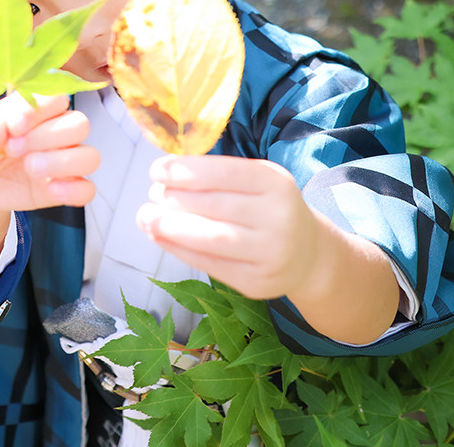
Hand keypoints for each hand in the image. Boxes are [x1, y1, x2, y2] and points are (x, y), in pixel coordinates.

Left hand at [0, 92, 97, 212]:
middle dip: (46, 137)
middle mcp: (55, 131)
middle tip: (13, 148)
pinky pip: (87, 190)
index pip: (57, 97)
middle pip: (79, 124)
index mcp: (35, 108)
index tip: (14, 126)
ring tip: (30, 167)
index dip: (40, 110)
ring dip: (61, 163)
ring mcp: (62, 160)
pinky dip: (72, 191)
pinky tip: (48, 189)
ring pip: (90, 156)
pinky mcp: (64, 188)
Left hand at [135, 155, 319, 300]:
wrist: (307, 253)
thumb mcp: (256, 181)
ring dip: (171, 228)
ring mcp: (271, 253)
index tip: (157, 170)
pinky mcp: (257, 282)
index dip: (186, 171)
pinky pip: (211, 265)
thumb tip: (164, 173)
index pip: (225, 173)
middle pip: (214, 206)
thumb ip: (216, 175)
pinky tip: (160, 238)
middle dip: (173, 199)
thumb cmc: (268, 207)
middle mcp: (279, 217)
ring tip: (146, 218)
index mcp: (276, 183)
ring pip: (211, 239)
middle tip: (151, 194)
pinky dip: (179, 250)